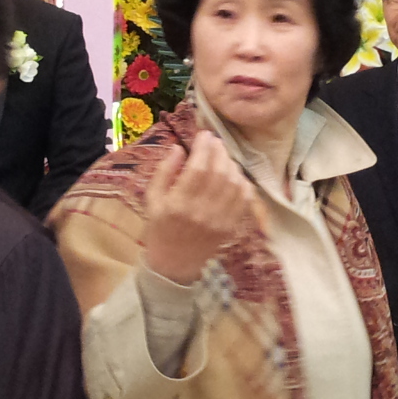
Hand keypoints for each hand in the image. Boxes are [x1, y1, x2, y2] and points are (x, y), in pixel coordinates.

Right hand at [143, 132, 253, 285]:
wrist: (174, 264)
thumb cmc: (160, 228)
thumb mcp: (152, 199)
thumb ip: (164, 172)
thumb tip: (179, 148)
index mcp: (179, 204)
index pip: (198, 168)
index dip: (204, 147)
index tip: (204, 134)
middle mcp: (202, 211)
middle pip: (219, 172)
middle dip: (219, 151)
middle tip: (214, 141)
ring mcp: (220, 220)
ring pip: (234, 183)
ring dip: (231, 164)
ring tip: (222, 156)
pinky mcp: (232, 226)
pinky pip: (245, 199)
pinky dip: (243, 182)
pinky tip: (233, 175)